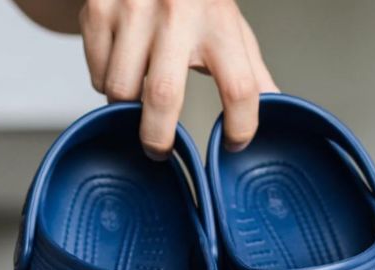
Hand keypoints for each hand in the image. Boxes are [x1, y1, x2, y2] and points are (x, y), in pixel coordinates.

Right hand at [77, 0, 277, 157]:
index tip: (233, 143)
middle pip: (163, 97)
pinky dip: (106, 81)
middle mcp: (176, 13)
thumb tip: (278, 108)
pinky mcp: (98, 11)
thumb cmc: (196, 0)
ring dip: (127, 107)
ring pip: (120, 90)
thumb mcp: (230, 25)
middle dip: (158, 137)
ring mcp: (132, 10)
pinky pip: (97, 74)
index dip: (240, 126)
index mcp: (218, 21)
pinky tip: (122, 64)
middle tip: (159, 150)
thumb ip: (251, 69)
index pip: (239, 87)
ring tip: (138, 95)